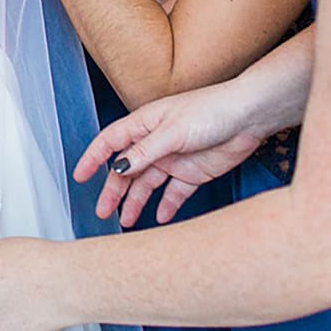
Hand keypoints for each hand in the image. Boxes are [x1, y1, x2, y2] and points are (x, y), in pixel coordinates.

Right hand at [73, 80, 266, 227]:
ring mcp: (173, 159)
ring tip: (128, 220)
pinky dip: (166, 206)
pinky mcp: (193, 173)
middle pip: (127, 170)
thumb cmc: (211, 109)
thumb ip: (144, 152)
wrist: (249, 117)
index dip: (94, 158)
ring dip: (136, 201)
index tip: (80, 176)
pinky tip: (160, 217)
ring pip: (147, 184)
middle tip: (103, 211)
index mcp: (144, 125)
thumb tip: (118, 168)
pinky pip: (174, 193)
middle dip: (113, 190)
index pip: (111, 143)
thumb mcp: (172, 131)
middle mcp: (155, 143)